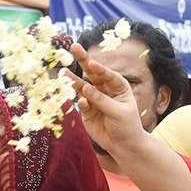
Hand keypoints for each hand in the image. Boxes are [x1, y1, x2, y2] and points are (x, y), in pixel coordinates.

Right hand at [66, 42, 147, 159]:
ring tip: (63, 73)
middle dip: (83, 60)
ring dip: (73, 79)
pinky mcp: (86, 111)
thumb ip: (102, 100)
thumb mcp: (118, 112)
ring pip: (82, 86)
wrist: (123, 144)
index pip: (108, 74)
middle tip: (74, 46)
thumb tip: (84, 89)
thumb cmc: (127, 125)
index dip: (100, 68)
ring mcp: (94, 99)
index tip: (91, 63)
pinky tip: (82, 101)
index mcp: (118, 85)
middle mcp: (105, 89)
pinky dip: (80, 102)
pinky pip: (81, 103)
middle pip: (92, 72)